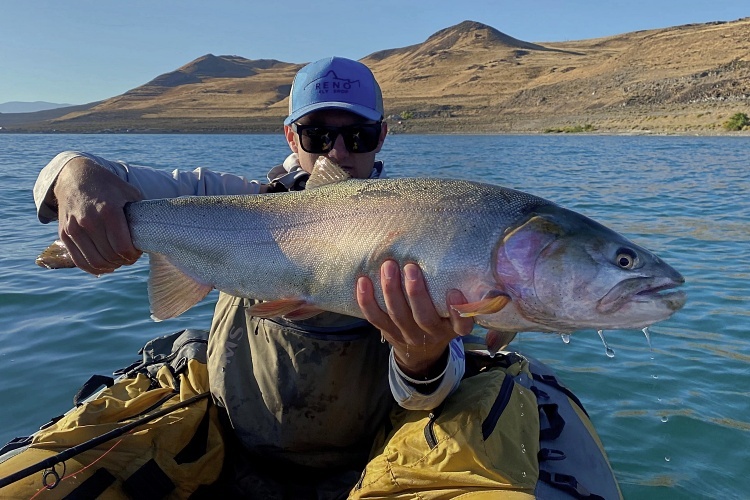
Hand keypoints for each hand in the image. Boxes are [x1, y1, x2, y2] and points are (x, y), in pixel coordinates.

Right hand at [54, 157, 143, 274]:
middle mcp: (89, 221)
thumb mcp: (129, 192)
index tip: (137, 251)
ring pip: (95, 262)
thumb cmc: (108, 186)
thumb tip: (155, 230)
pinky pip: (79, 261)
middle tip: (131, 256)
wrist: (75, 177)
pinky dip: (94, 268)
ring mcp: (74, 228)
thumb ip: (141, 212)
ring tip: (119, 260)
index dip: (133, 254)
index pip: (122, 247)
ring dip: (111, 266)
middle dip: (124, 260)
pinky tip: (105, 266)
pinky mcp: (64, 234)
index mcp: (108, 211)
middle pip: (110, 256)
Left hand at [356, 260, 472, 378]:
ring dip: (391, 290)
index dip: (458, 310)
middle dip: (416, 292)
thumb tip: (469, 260)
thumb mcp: (455, 314)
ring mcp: (407, 334)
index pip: (461, 324)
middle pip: (423, 317)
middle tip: (411, 267)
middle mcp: (431, 333)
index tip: (455, 291)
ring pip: (397, 314)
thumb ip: (462, 295)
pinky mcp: (387, 331)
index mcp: (452, 328)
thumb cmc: (441, 320)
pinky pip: (374, 318)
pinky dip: (367, 300)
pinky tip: (363, 281)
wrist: (422, 353)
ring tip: (388, 266)